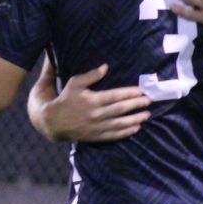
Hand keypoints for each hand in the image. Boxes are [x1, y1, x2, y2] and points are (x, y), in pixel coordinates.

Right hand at [36, 63, 150, 142]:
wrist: (53, 121)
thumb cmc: (65, 99)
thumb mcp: (75, 83)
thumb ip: (91, 76)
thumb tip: (105, 67)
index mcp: (92, 99)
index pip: (115, 96)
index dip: (130, 93)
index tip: (141, 91)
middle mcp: (96, 113)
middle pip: (120, 109)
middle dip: (136, 105)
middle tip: (149, 101)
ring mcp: (96, 126)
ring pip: (120, 123)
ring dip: (135, 119)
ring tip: (147, 115)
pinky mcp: (96, 136)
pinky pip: (114, 135)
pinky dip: (126, 132)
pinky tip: (136, 128)